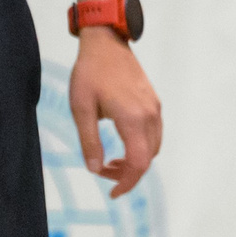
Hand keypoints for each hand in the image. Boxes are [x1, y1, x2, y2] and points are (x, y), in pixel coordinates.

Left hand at [69, 28, 163, 196]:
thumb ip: (89, 141)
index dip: (127, 183)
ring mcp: (155, 108)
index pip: (138, 163)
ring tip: (109, 161)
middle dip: (128, 174)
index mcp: (132, 118)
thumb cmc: (89, 73)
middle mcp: (150, 115)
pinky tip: (122, 144)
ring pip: (153, 148)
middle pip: (147, 159)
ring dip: (135, 161)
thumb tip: (95, 170)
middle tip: (103, 173)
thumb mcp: (81, 109)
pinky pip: (154, 134)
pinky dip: (141, 147)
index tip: (114, 194)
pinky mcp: (154, 102)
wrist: (106, 42)